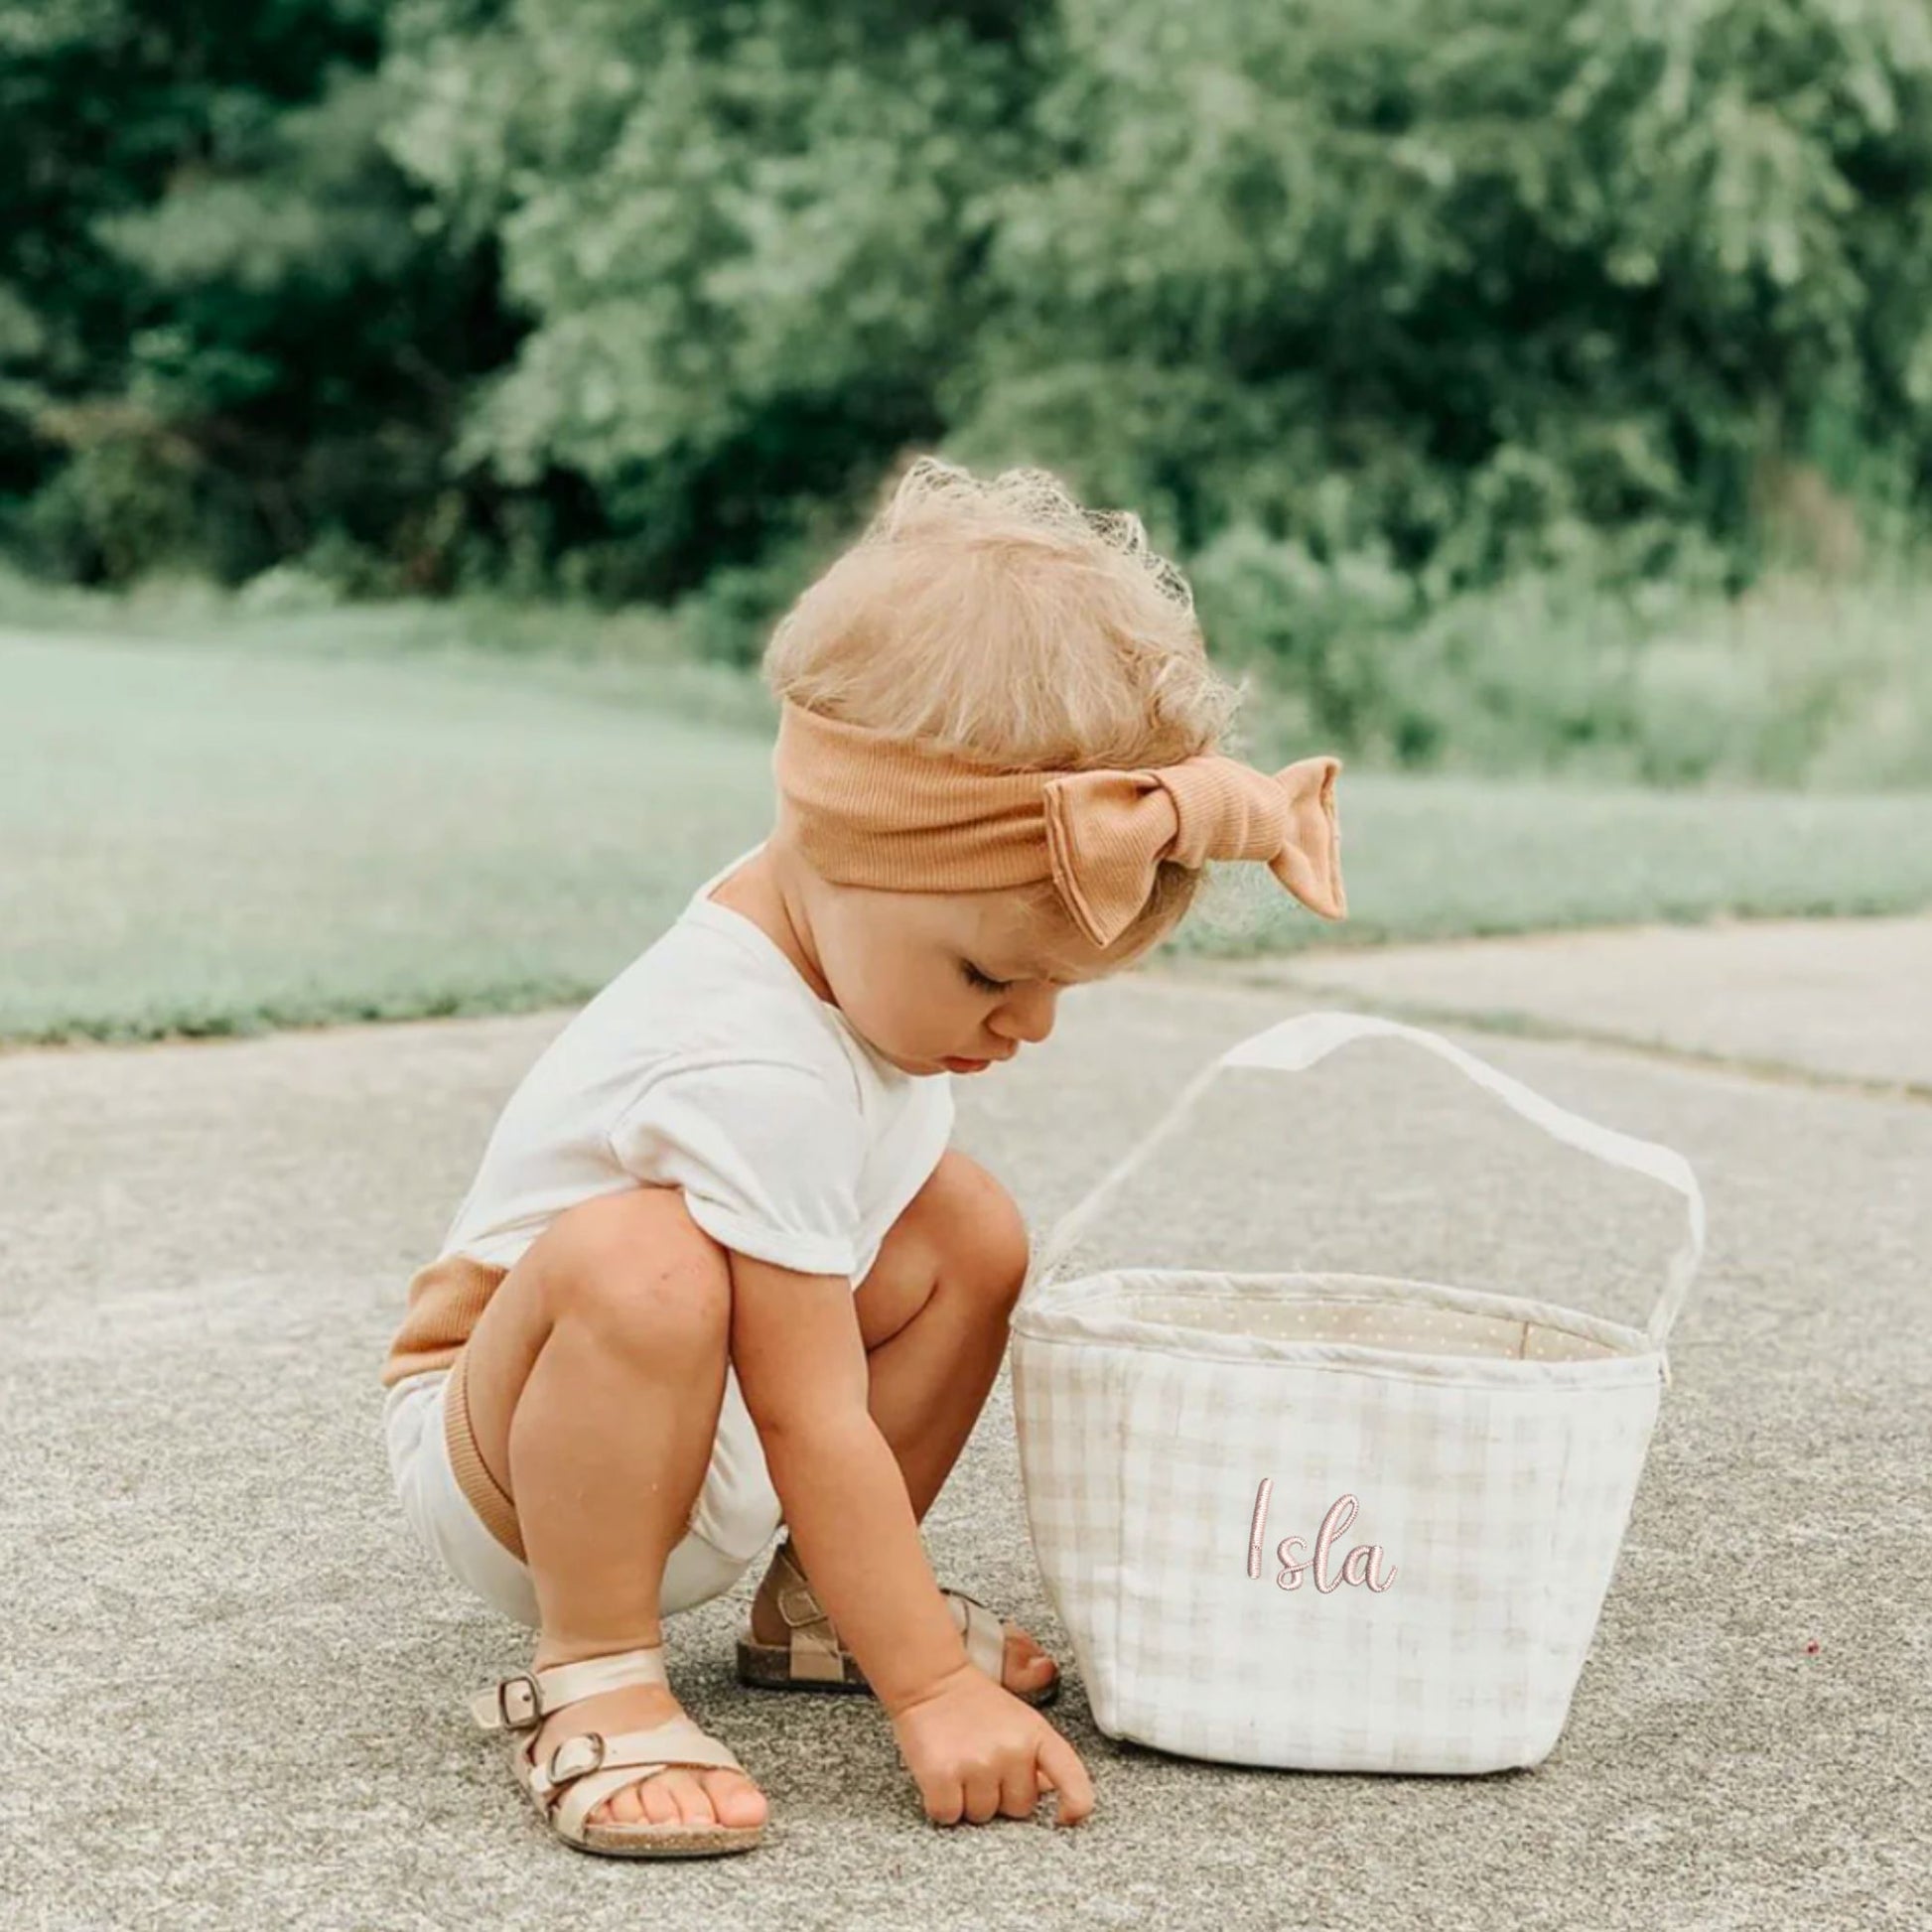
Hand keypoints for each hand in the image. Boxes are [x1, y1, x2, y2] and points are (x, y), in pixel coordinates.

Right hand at [887, 1661, 1095, 1828]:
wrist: (930, 1679)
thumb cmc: (975, 1704)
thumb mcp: (1018, 1720)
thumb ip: (1038, 1756)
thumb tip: (1050, 1790)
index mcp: (1036, 1733)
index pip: (1072, 1778)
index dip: (1075, 1805)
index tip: (1065, 1817)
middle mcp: (1011, 1750)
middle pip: (1019, 1808)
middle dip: (1001, 1795)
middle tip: (982, 1763)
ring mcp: (977, 1764)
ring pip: (982, 1816)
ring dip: (969, 1800)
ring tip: (961, 1764)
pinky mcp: (942, 1777)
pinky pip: (948, 1815)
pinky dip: (941, 1804)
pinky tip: (941, 1776)